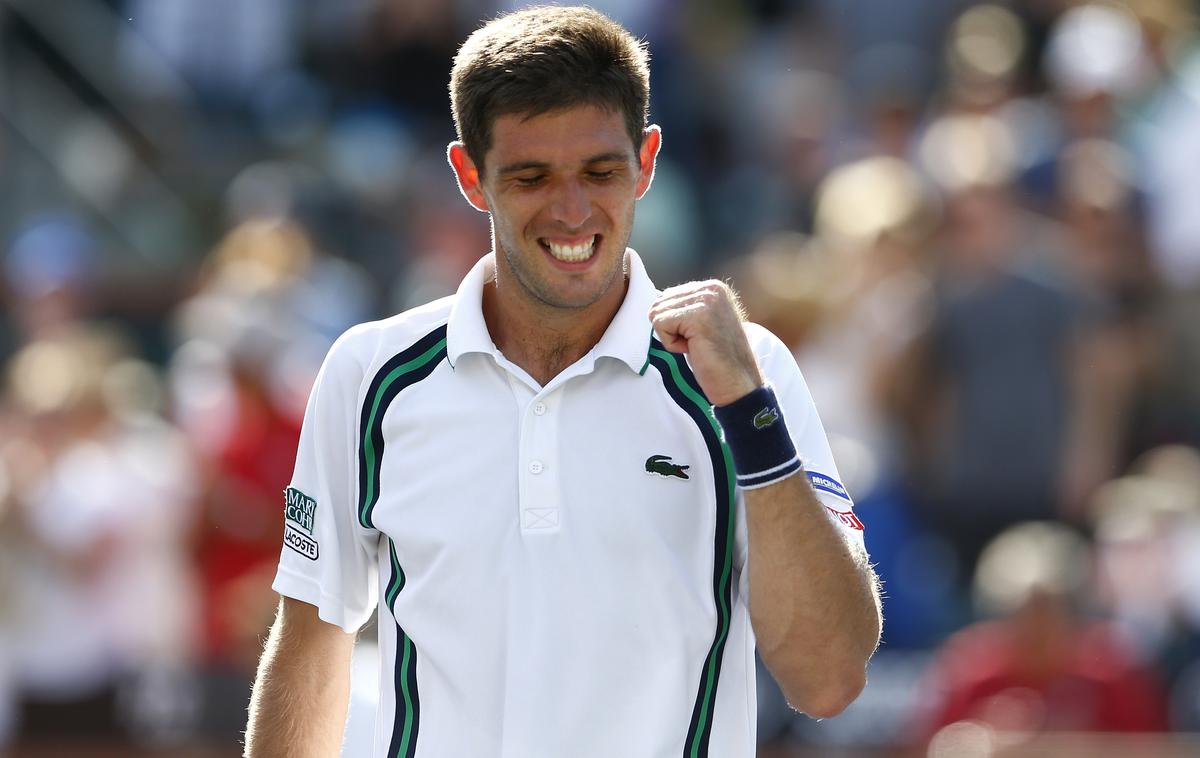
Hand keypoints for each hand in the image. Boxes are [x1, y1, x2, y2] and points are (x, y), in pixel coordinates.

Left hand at [649, 280, 763, 405]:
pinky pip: (660, 325)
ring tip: (697, 346)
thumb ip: (685, 308)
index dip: (675, 324)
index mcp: (713, 287)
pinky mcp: (697, 316)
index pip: (667, 296)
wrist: (738, 384)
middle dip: (671, 330)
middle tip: (698, 343)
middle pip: (659, 303)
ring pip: (657, 314)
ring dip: (672, 338)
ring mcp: (706, 300)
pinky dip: (672, 344)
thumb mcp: (702, 323)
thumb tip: (655, 304)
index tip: (699, 337)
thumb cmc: (717, 360)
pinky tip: (694, 349)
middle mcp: (711, 288)